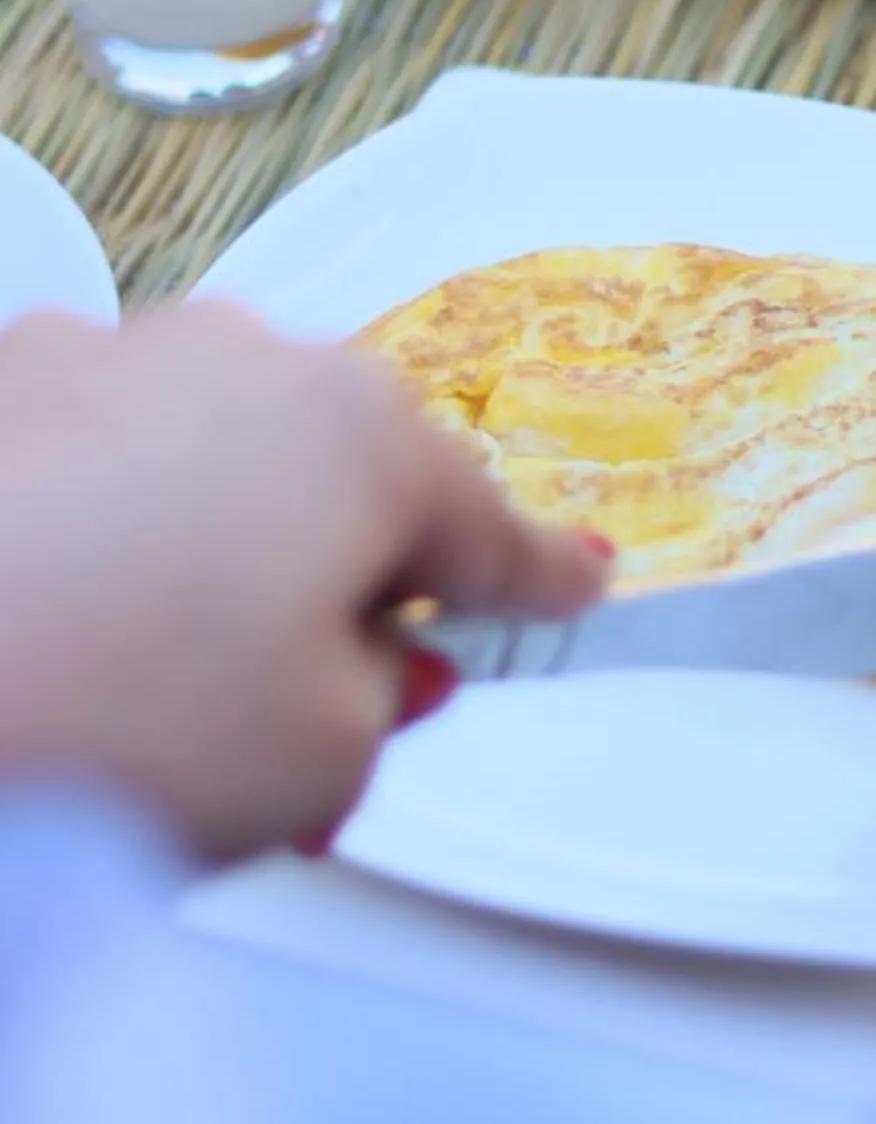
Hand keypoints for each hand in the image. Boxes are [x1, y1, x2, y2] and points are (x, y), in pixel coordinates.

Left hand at [0, 305, 606, 861]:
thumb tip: (361, 660)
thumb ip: (382, 702)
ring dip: (201, 546)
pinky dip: (82, 531)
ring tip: (138, 683)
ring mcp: (90, 358)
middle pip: (335, 474)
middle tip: (308, 702)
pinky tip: (46, 634)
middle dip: (334, 575)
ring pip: (197, 458)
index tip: (575, 584)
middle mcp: (234, 360)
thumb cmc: (102, 725)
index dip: (539, 577)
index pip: (488, 526)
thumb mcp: (322, 766)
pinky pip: (76, 461)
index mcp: (359, 433)